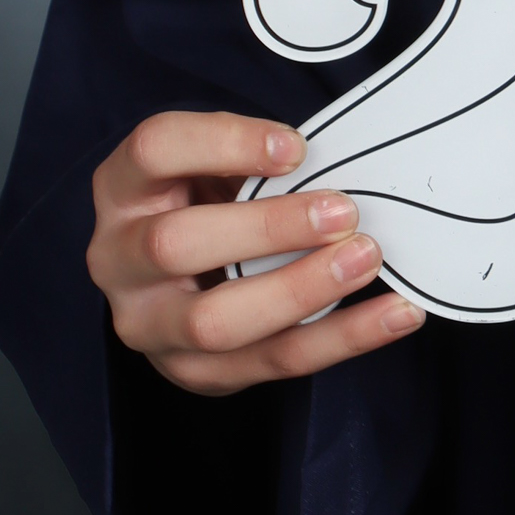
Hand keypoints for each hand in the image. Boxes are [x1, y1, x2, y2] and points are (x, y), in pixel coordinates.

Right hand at [89, 110, 424, 394]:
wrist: (180, 268)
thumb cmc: (211, 194)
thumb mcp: (217, 159)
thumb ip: (256, 157)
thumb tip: (339, 160)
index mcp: (123, 186)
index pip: (156, 149)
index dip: (226, 142)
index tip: (297, 146)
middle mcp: (118, 258)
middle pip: (174, 245)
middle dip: (267, 229)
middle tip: (343, 212)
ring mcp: (147, 324)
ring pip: (213, 322)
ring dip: (300, 291)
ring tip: (366, 260)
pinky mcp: (193, 371)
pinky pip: (271, 361)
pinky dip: (342, 338)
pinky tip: (395, 314)